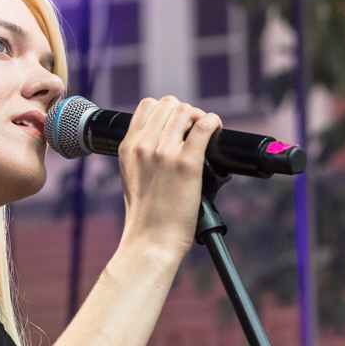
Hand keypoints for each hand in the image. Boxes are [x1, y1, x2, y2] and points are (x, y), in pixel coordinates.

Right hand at [117, 96, 221, 258]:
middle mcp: (144, 145)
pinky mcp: (187, 163)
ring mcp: (165, 152)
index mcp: (128, 147)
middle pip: (169, 104)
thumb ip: (142, 155)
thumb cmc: (146, 217)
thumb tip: (164, 142)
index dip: (167, 111)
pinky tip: (216, 130)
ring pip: (187, 111)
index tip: (178, 125)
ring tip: (205, 133)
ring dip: (199, 117)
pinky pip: (204, 126)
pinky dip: (214, 122)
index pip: (148, 106)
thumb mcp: (132, 177)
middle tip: (194, 130)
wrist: (150, 241)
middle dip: (185, 112)